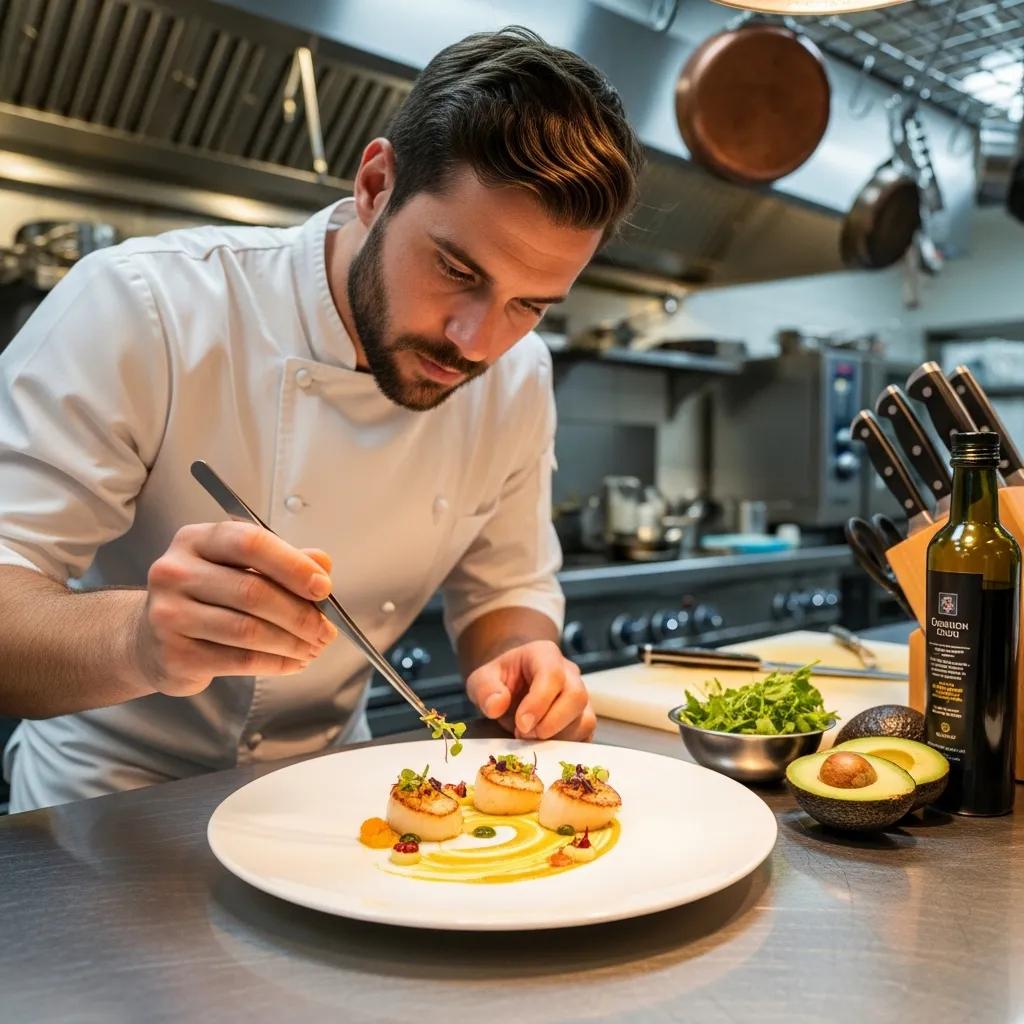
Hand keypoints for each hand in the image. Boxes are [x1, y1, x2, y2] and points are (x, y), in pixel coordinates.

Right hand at [137, 521, 337, 696]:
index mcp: (196, 540)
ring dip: (292, 642)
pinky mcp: (174, 654)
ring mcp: (169, 614)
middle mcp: (175, 572)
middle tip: (326, 630)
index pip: (251, 543)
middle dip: (300, 614)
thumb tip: (322, 564)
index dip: (293, 565)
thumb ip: (281, 562)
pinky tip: (293, 662)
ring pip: (248, 630)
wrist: (150, 639)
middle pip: (253, 591)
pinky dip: (276, 663)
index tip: (323, 587)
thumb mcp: (239, 568)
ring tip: (314, 648)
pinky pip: (239, 660)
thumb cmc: (206, 597)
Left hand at [466, 640, 595, 741]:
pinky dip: (566, 746)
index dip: (539, 702)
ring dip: (557, 737)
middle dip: (550, 723)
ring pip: (585, 719)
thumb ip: (485, 689)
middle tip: (524, 733)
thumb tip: (496, 706)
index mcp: (545, 655)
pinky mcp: (583, 718)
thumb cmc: (500, 680)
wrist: (512, 686)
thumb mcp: (482, 679)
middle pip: (576, 696)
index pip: (552, 674)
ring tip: (530, 738)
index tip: (521, 724)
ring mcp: (580, 696)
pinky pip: (586, 735)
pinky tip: (543, 745)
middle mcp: (569, 673)